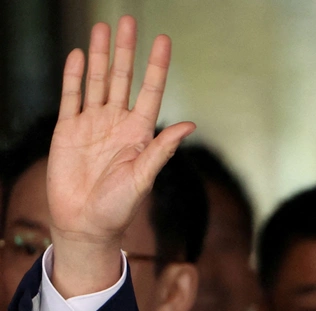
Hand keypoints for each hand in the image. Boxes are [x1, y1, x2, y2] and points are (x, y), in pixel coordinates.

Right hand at [47, 15, 194, 296]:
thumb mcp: (143, 178)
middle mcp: (117, 124)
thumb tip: (188, 125)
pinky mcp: (67, 131)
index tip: (163, 40)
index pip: (150, 91)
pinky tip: (79, 55)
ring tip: (102, 28)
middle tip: (129, 21)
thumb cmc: (119, 208)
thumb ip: (162, 150)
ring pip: (97, 82)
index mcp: (139, 134)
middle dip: (126, 50)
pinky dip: (74, 76)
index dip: (157, 66)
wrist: (85, 225)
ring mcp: (91, 125)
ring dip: (99, 55)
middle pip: (122, 78)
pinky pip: (70, 97)